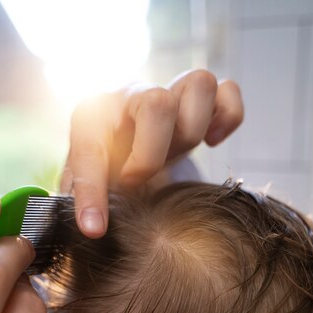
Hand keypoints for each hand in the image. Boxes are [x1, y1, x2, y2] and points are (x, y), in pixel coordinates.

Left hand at [61, 69, 243, 236]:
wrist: (125, 138)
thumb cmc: (105, 161)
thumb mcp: (83, 178)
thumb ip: (83, 196)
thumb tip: (92, 229)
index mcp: (94, 115)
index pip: (91, 150)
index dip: (93, 193)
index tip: (95, 227)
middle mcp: (133, 94)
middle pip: (159, 103)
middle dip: (154, 154)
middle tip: (141, 180)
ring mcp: (171, 91)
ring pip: (201, 83)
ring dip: (194, 130)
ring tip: (176, 154)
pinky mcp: (202, 100)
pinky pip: (229, 91)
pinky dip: (228, 117)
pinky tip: (212, 140)